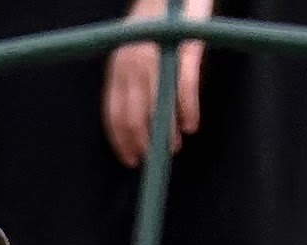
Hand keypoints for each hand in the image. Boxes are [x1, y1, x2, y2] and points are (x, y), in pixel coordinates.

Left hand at [105, 0, 207, 165]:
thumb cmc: (159, 23)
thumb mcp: (138, 52)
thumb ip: (134, 81)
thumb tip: (139, 121)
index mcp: (118, 67)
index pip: (114, 114)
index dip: (122, 141)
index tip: (130, 159)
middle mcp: (133, 64)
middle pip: (134, 118)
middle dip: (144, 143)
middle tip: (156, 157)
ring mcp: (158, 57)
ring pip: (158, 108)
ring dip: (167, 132)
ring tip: (174, 146)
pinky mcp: (184, 52)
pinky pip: (183, 90)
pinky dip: (188, 111)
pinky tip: (192, 125)